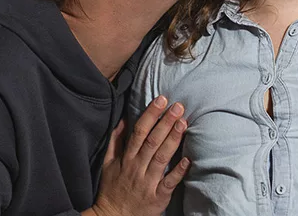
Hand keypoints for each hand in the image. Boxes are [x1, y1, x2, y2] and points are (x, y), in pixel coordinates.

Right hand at [90, 96, 188, 215]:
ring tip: (184, 122)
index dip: (151, 114)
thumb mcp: (108, 162)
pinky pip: (169, 183)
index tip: (161, 99)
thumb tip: (124, 118)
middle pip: (152, 141)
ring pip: (162, 158)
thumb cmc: (111, 187)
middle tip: (178, 106)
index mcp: (126, 157)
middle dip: (166, 122)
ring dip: (173, 139)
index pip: (139, 131)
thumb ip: (116, 140)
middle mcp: (137, 167)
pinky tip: (188, 159)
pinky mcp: (158, 198)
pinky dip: (178, 172)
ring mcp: (148, 183)